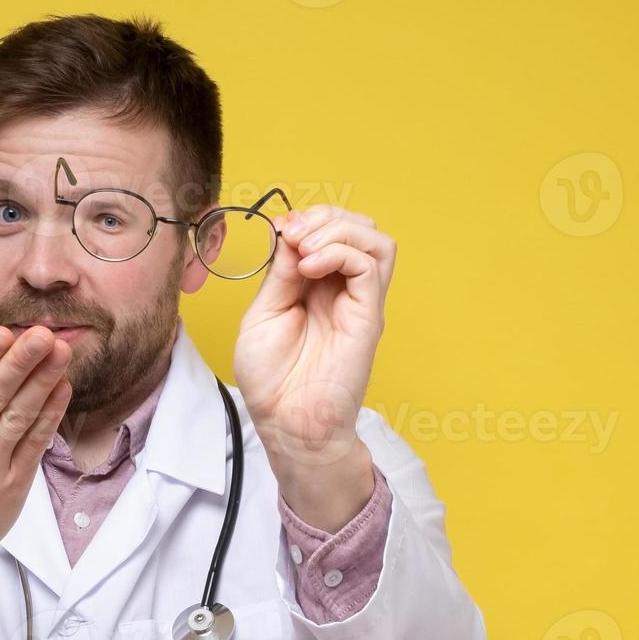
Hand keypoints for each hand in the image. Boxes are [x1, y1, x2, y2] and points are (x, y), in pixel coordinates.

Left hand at [233, 205, 395, 466]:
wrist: (287, 423)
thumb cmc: (272, 379)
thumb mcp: (263, 313)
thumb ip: (281, 272)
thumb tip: (293, 232)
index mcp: (315, 286)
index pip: (328, 231)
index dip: (306, 219)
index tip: (279, 230)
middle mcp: (342, 289)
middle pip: (358, 227)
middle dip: (324, 216)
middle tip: (293, 234)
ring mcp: (359, 302)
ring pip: (375, 240)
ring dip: (338, 229)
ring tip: (306, 249)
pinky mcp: (368, 316)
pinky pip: (371, 266)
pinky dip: (341, 251)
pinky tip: (311, 267)